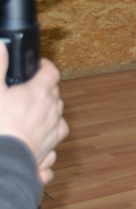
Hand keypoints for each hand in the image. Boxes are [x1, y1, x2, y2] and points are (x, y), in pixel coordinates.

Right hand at [0, 45, 69, 184]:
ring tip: (34, 113)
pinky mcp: (48, 151)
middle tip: (29, 89)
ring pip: (58, 117)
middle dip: (45, 89)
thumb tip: (1, 46)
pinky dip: (49, 138)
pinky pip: (55, 141)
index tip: (38, 65)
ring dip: (49, 113)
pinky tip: (38, 139)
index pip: (51, 72)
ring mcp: (52, 132)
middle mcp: (52, 112)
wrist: (3, 163)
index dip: (44, 66)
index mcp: (40, 93)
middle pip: (55, 94)